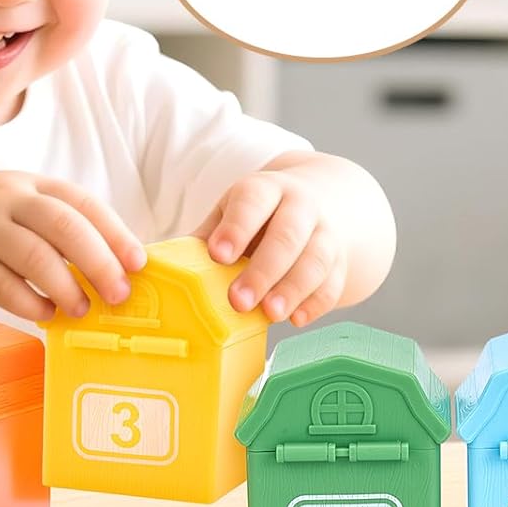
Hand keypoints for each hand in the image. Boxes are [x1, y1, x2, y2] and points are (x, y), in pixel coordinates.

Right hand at [0, 172, 145, 322]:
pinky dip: (27, 302)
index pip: (82, 202)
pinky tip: (44, 315)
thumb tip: (108, 267)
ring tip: (81, 310)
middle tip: (118, 294)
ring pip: (33, 254)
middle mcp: (6, 197)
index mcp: (29, 183)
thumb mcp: (12, 206)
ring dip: (64, 286)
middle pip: (63, 224)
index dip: (115, 233)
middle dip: (98, 261)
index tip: (138, 263)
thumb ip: (52, 228)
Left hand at [194, 169, 344, 326]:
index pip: (253, 202)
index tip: (218, 255)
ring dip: (292, 289)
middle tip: (237, 300)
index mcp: (267, 188)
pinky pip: (333, 283)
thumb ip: (209, 234)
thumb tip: (166, 265)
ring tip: (269, 314)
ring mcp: (326, 232)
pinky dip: (316, 303)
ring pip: (316, 260)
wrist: (322, 199)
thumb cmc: (262, 213)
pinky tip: (297, 318)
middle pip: (287, 235)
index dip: (236, 228)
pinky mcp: (341, 260)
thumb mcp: (234, 210)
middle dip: (263, 270)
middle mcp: (301, 206)